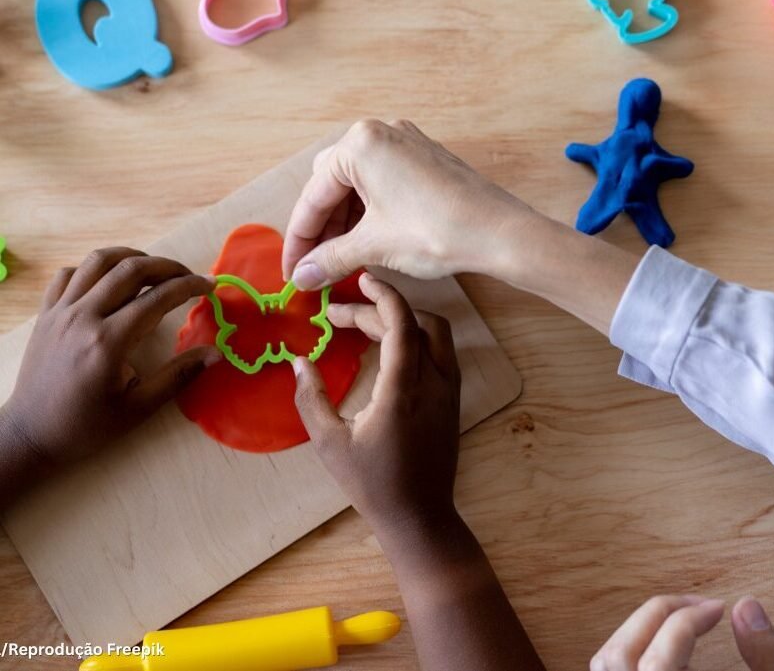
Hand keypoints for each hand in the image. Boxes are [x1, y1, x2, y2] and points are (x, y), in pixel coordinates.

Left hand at [1, 248, 218, 467]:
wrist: (32, 436)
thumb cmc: (88, 425)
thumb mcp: (140, 407)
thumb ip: (179, 375)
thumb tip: (217, 354)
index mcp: (108, 341)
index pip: (158, 298)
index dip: (190, 286)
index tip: (210, 285)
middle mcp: (83, 317)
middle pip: (130, 269)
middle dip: (167, 266)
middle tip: (188, 276)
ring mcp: (60, 311)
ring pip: (97, 261)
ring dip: (131, 257)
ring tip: (153, 269)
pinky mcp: (45, 313)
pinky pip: (68, 274)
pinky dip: (93, 270)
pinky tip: (109, 283)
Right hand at [283, 120, 534, 288]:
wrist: (500, 233)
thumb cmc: (437, 231)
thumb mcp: (374, 246)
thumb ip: (330, 258)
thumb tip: (302, 276)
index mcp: (360, 144)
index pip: (313, 196)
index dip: (300, 240)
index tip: (292, 272)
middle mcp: (381, 133)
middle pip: (332, 186)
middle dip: (322, 228)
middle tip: (316, 267)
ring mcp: (406, 142)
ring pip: (358, 185)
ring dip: (345, 223)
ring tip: (341, 260)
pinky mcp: (424, 158)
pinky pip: (383, 183)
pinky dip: (370, 212)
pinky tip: (367, 242)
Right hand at [293, 272, 460, 537]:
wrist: (420, 515)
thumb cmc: (372, 482)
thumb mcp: (330, 443)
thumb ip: (311, 399)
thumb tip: (298, 361)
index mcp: (404, 390)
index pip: (401, 324)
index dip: (383, 295)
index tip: (362, 279)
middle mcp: (434, 382)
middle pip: (414, 323)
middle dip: (377, 310)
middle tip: (339, 315)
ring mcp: (449, 389)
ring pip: (435, 332)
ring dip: (403, 318)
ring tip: (365, 322)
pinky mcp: (453, 397)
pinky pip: (440, 350)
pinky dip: (416, 335)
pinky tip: (389, 344)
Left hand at [591, 595, 773, 670]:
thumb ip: (768, 661)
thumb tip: (746, 607)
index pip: (661, 657)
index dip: (690, 618)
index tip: (721, 608)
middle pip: (621, 654)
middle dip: (659, 614)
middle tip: (700, 606)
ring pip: (606, 663)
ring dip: (639, 630)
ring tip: (681, 620)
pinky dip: (631, 653)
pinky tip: (664, 650)